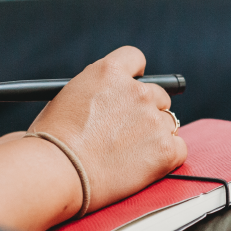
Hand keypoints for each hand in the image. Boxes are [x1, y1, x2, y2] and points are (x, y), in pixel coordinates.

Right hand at [29, 46, 186, 213]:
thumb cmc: (51, 142)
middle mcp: (136, 91)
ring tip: (128, 155)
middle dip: (146, 112)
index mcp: (109, 72)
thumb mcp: (66, 99)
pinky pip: (178, 148)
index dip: (135, 75)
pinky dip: (166, 158)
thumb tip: (107, 100)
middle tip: (128, 133)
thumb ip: (94, 93)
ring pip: (168, 123)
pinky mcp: (165, 149)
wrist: (56, 172)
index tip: (133, 86)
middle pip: (157, 95)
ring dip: (154, 135)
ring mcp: (153, 119)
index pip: (135, 59)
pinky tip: (143, 166)